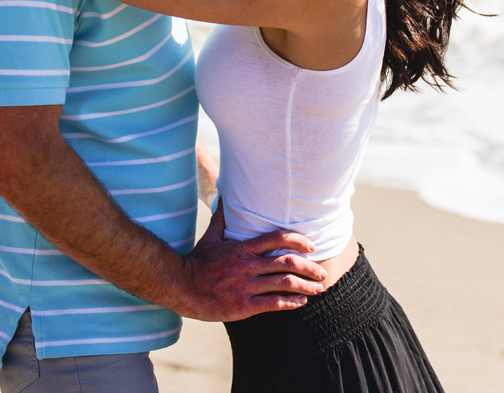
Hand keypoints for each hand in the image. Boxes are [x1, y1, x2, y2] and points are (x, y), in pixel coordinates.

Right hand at [175, 205, 326, 321]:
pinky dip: (291, 303)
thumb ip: (222, 218)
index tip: (312, 246)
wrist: (181, 286)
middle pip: (286, 263)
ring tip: (319, 288)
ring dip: (306, 286)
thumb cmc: (198, 261)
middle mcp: (247, 266)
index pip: (276, 239)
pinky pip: (273, 304)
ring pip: (284, 284)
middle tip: (322, 271)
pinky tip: (301, 302)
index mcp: (242, 248)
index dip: (298, 240)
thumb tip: (223, 196)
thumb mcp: (211, 236)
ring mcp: (246, 286)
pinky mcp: (243, 306)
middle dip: (309, 267)